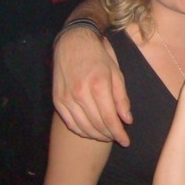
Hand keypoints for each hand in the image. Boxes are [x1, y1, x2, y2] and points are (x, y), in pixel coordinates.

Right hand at [52, 28, 132, 145]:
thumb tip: (127, 120)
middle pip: (97, 125)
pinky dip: (81, 131)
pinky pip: (70, 123)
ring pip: (83, 127)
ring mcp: (67, 98)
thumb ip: (121, 98)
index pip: (110, 119)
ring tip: (106, 136)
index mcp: (98, 86)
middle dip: (109, 136)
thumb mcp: (116, 73)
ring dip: (96, 136)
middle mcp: (81, 94)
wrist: (72, 43)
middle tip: (117, 138)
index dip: (119, 133)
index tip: (126, 141)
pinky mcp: (57, 100)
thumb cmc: (98, 57)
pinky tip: (90, 131)